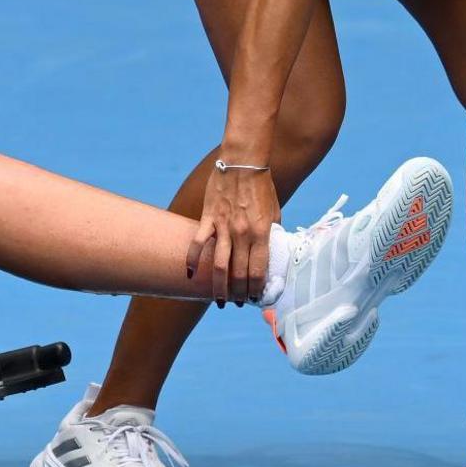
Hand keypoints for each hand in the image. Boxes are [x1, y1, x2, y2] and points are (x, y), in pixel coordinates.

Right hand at [187, 158, 278, 305]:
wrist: (243, 164)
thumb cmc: (262, 188)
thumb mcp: (275, 213)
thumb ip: (271, 234)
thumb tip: (269, 251)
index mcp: (262, 233)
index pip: (258, 270)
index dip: (256, 288)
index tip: (255, 297)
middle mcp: (242, 234)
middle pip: (239, 273)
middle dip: (239, 293)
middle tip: (237, 302)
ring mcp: (223, 227)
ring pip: (219, 265)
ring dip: (219, 287)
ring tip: (219, 300)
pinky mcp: (208, 218)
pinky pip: (198, 243)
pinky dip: (192, 260)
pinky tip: (190, 274)